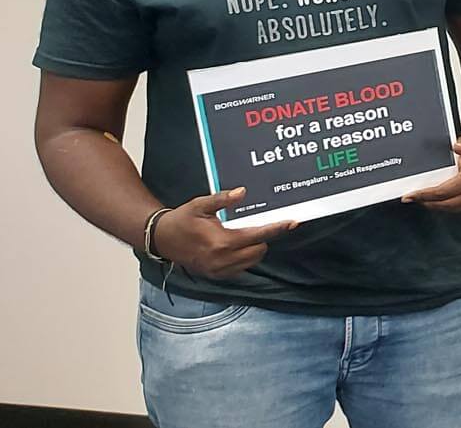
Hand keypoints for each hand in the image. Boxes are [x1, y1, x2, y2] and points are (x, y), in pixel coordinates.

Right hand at [150, 188, 298, 278]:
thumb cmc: (181, 220)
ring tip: (245, 235)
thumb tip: (242, 192)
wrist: (161, 239)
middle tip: (258, 225)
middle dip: (263, 238)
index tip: (292, 223)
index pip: (258, 236)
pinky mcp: (216, 275)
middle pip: (259, 250)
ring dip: (255, 249)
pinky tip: (237, 247)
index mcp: (222, 242)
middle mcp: (223, 259)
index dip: (277, 228)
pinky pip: (241, 268)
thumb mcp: (201, 205)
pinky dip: (245, 258)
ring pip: (252, 261)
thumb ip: (223, 199)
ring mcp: (219, 270)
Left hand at [402, 137, 460, 212]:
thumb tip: (459, 147)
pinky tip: (432, 200)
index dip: (425, 194)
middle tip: (410, 198)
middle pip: (445, 204)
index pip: (444, 192)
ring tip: (419, 199)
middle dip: (426, 202)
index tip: (410, 195)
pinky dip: (442, 206)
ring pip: (449, 209)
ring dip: (433, 205)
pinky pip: (454, 209)